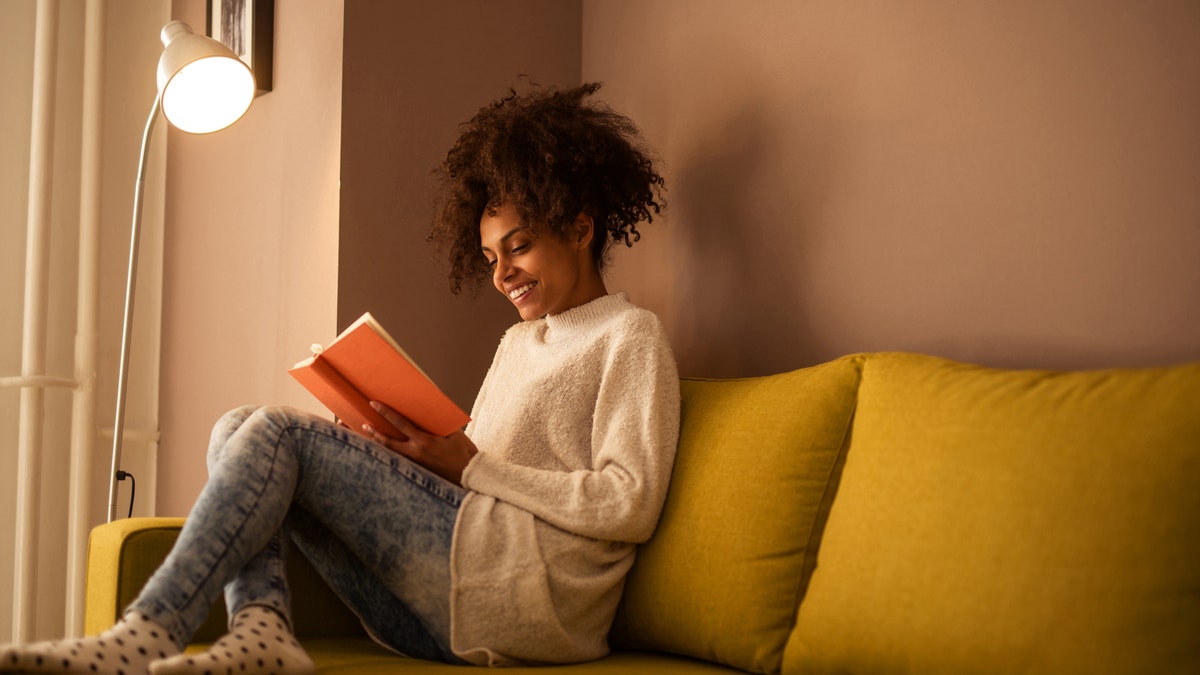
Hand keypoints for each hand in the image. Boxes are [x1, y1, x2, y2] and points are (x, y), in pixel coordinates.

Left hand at [363, 401, 477, 485]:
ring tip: (370, 436)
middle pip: (388, 443)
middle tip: (364, 424)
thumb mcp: (454, 433)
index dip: (386, 413)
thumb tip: (428, 413)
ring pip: (391, 454)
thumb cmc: (464, 452)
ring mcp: (416, 464)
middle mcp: (416, 453)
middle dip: (375, 432)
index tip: (374, 404)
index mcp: (424, 441)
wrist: (470, 475)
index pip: (400, 424)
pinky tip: (386, 451)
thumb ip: (439, 423)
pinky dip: (390, 455)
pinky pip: (400, 460)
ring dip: (380, 444)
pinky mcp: (418, 471)